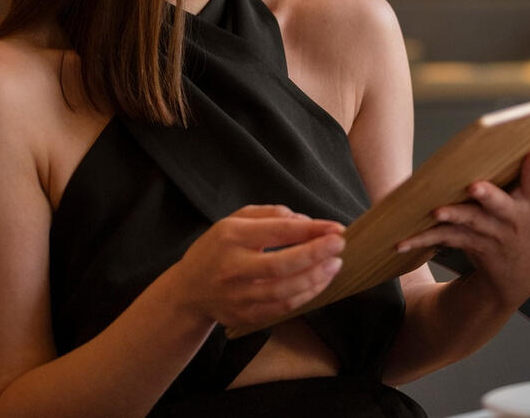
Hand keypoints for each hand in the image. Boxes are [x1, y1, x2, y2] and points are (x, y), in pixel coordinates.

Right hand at [169, 204, 345, 329]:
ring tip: (335, 264)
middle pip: (282, 264)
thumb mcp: (234, 220)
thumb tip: (304, 221)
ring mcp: (238, 295)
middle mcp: (233, 267)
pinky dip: (306, 295)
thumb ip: (269, 214)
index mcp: (230, 236)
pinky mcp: (245, 315)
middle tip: (340, 245)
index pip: (278, 232)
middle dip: (316, 254)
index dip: (311, 230)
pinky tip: (320, 282)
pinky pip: (283, 308)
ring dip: (316, 278)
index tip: (336, 228)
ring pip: (285, 290)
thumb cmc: (217, 248)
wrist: (189, 290)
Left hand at [396, 151, 529, 307]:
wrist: (517, 280)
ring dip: (453, 218)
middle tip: (475, 187)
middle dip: (489, 197)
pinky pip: (443, 239)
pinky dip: (423, 239)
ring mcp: (488, 235)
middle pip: (500, 207)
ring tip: (437, 211)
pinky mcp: (467, 244)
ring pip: (469, 223)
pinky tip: (403, 239)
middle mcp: (511, 221)